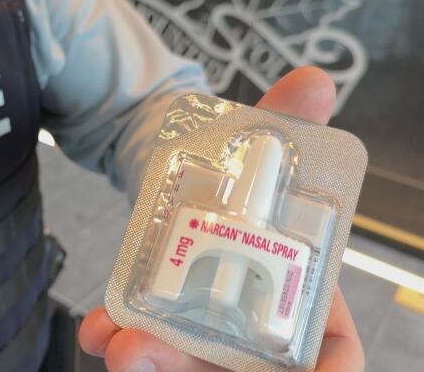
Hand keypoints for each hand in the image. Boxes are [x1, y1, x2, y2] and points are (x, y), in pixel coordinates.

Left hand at [79, 67, 364, 371]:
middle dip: (199, 370)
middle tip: (149, 351)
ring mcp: (206, 327)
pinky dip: (114, 337)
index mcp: (304, 289)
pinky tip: (94, 327)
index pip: (329, 350)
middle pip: (243, 369)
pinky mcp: (162, 319)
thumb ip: (288, 118)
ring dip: (152, 361)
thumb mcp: (261, 142)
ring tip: (120, 344)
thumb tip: (313, 81)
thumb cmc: (239, 169)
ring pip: (187, 363)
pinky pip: (140, 341)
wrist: (183, 170)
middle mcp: (256, 321)